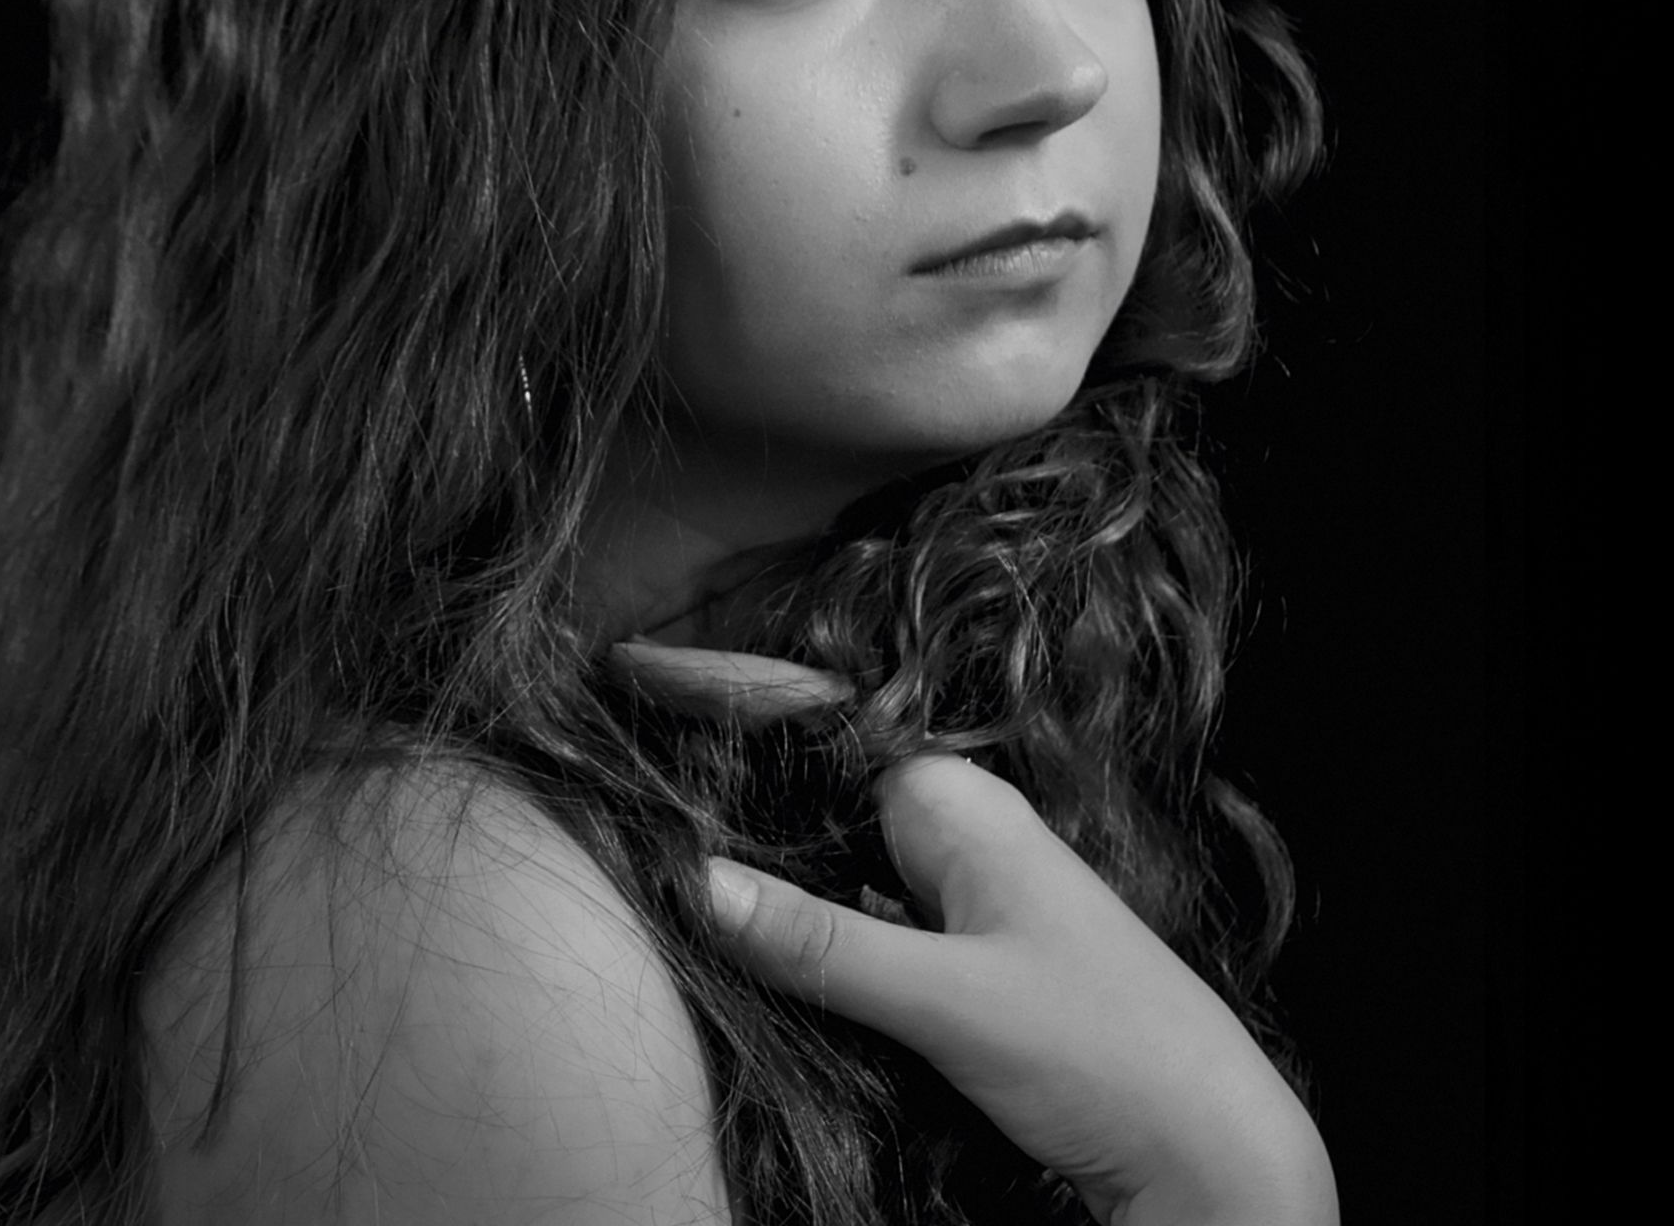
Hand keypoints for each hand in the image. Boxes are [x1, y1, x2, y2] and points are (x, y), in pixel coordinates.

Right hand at [610, 639, 1337, 1225]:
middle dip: (734, 817)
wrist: (1213, 1155)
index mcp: (959, 802)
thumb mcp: (947, 999)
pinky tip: (741, 945)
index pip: (821, 739)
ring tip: (662, 869)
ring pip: (830, 876)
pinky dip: (805, 941)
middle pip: (815, 809)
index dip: (733, 720)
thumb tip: (695, 879)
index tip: (636, 687)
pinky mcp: (956, 965)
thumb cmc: (1107, 1049)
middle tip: (629, 805)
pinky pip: (857, 930)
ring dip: (765, 891)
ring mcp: (955, 901)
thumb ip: (818, 943)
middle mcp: (956, 834)